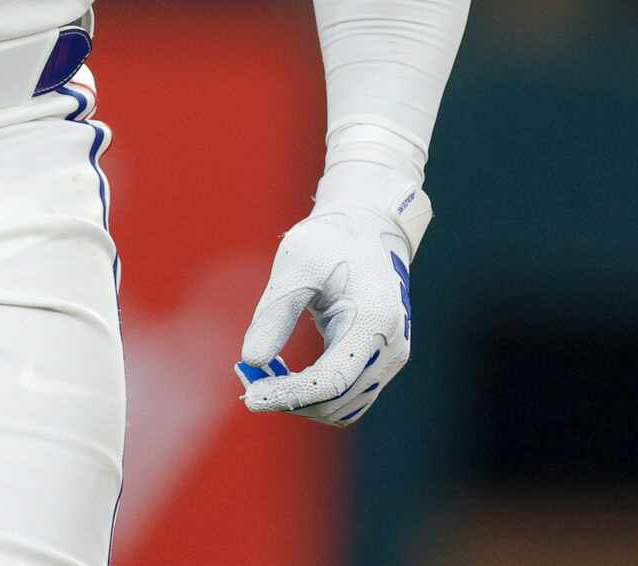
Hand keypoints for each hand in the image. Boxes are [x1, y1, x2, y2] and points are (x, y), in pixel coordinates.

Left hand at [236, 176, 430, 425]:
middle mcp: (391, 347)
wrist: (370, 230)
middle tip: (247, 382)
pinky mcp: (380, 362)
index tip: (250, 397)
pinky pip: (347, 397)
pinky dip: (315, 396)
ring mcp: (390, 358)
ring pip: (343, 407)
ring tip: (264, 376)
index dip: (289, 395)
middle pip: (336, 401)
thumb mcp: (297, 262)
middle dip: (290, 399)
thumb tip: (250, 361)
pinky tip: (285, 376)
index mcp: (374, 320)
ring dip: (302, 402)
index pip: (331, 380)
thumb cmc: (332, 240)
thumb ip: (275, 312)